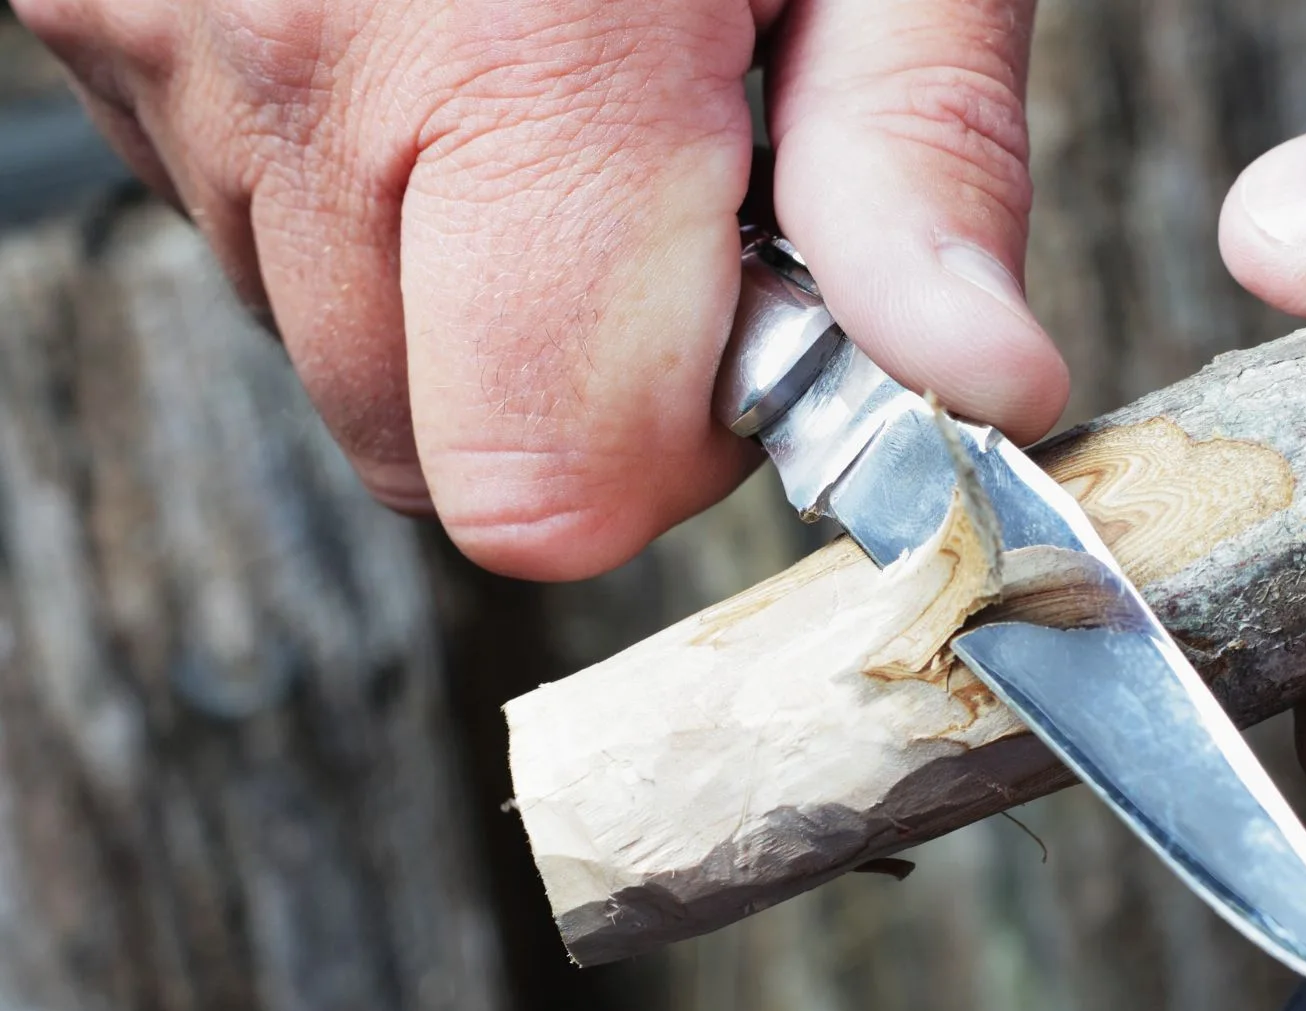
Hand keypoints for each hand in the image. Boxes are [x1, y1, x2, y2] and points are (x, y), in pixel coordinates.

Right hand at [16, 0, 1066, 578]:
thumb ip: (912, 151)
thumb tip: (976, 384)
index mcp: (510, 55)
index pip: (544, 483)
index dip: (675, 443)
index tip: (753, 313)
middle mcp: (281, 61)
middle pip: (427, 441)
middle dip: (567, 370)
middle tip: (658, 173)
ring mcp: (144, 29)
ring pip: (327, 333)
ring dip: (458, 267)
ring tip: (542, 57)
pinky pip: (238, 209)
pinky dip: (353, 173)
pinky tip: (432, 22)